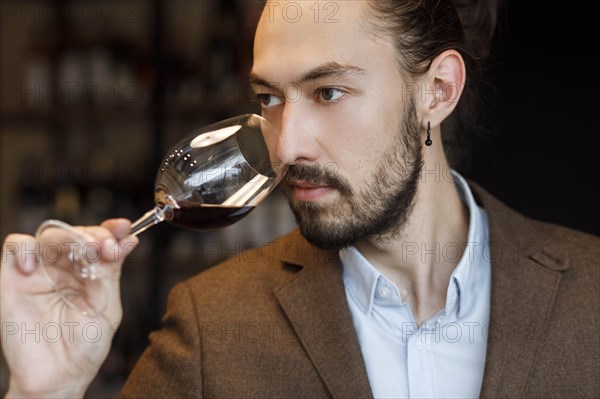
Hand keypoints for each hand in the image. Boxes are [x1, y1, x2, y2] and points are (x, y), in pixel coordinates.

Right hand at [1, 219, 137, 397]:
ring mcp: (39, 273)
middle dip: (94, 235)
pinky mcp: (12, 280)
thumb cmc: (83, 349)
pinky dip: (26, 249)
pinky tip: (38, 267)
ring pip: (48, 235)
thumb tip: (129, 240)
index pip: (98, 240)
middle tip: (107, 247)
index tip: (124, 228)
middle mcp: (63, 269)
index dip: (110, 231)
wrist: (58, 378)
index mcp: (88, 273)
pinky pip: (15, 247)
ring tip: (86, 252)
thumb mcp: (107, 308)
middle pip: (75, 233)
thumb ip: (112, 273)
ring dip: (68, 236)